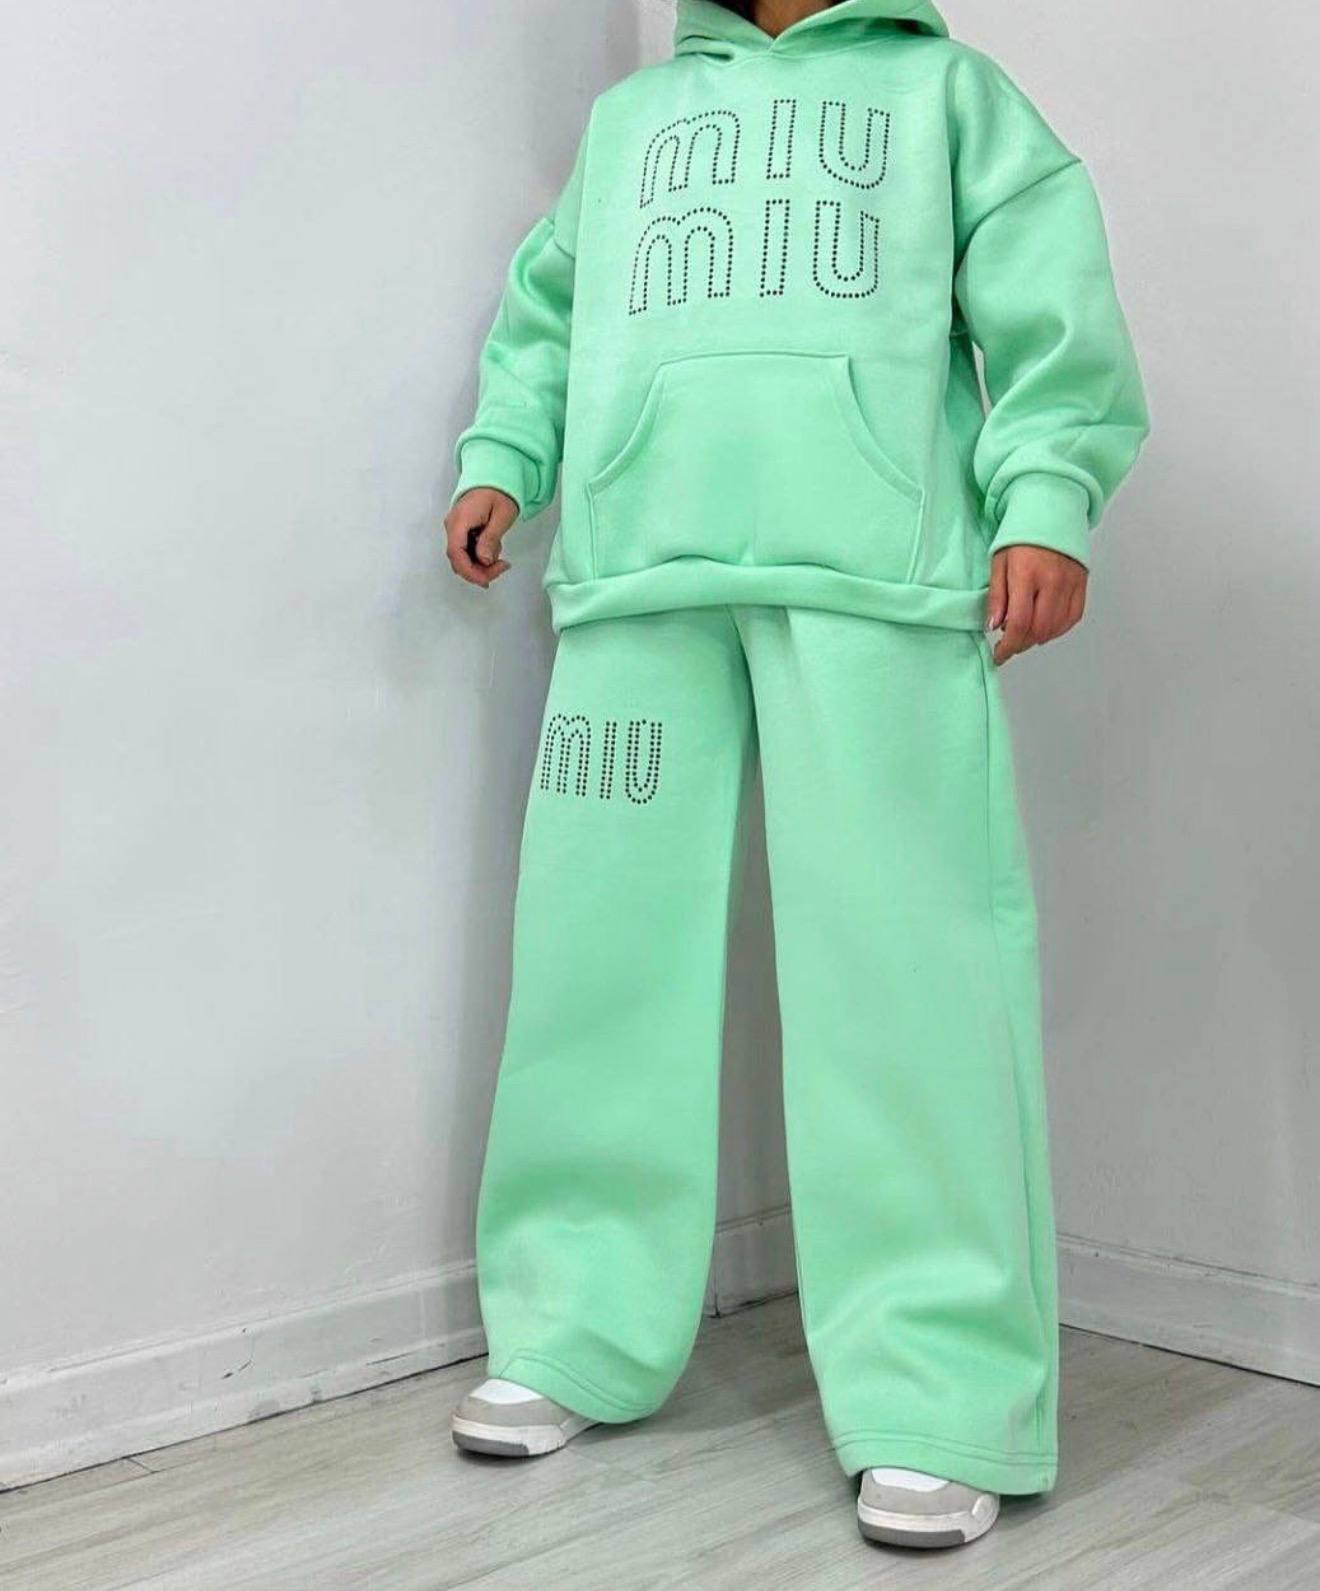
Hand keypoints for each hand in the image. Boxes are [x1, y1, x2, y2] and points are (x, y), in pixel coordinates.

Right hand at [444, 488, 517, 587]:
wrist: (493, 476)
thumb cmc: (499, 492)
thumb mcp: (502, 515)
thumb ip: (491, 538)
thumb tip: (483, 560)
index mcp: (460, 521)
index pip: (456, 554)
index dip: (470, 572)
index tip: (487, 580)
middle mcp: (452, 526)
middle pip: (458, 560)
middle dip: (479, 571)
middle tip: (502, 567)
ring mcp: (454, 529)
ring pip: (462, 558)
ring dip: (481, 564)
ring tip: (500, 554)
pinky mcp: (460, 531)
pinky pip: (466, 550)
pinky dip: (480, 555)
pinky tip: (493, 547)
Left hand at [986, 545, 1087, 665]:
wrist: (1050, 510)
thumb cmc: (1021, 534)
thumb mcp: (998, 562)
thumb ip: (997, 597)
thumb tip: (993, 626)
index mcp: (1027, 575)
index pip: (1019, 623)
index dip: (1008, 646)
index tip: (999, 655)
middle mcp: (1052, 581)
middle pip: (1039, 630)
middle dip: (1021, 644)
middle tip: (1009, 643)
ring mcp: (1071, 583)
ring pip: (1056, 628)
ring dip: (1038, 638)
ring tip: (1024, 632)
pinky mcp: (1082, 584)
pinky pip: (1073, 617)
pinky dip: (1058, 629)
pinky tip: (1044, 627)